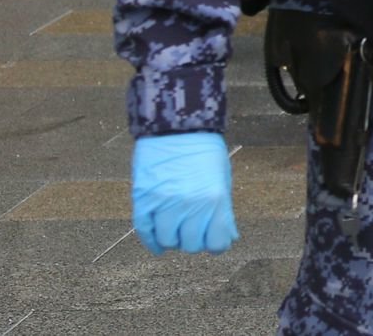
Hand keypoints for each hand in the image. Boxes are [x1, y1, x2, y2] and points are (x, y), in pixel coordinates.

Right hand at [131, 131, 237, 254]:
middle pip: (191, 245)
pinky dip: (152, 241)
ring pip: (168, 241)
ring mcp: (165, 203)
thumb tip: (229, 238)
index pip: (217, 243)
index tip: (213, 239)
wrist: (177, 126)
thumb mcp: (222, 179)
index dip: (216, 244)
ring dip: (173, 239)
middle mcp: (191, 204)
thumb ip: (224, 211)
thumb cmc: (204, 151)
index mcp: (216, 199)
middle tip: (193, 230)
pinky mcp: (144, 199)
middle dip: (194, 240)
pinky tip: (159, 242)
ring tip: (176, 228)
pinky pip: (145, 231)